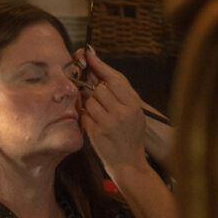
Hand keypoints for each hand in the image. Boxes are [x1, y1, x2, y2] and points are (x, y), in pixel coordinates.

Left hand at [76, 47, 147, 183]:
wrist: (129, 162)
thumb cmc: (131, 134)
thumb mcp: (134, 112)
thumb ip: (120, 92)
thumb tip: (98, 68)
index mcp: (133, 105)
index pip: (113, 80)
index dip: (98, 66)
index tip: (87, 54)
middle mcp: (122, 112)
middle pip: (98, 89)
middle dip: (95, 92)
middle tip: (99, 100)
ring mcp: (108, 123)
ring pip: (89, 102)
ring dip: (90, 105)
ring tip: (99, 115)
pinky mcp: (96, 133)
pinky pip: (83, 115)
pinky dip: (85, 117)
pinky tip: (94, 123)